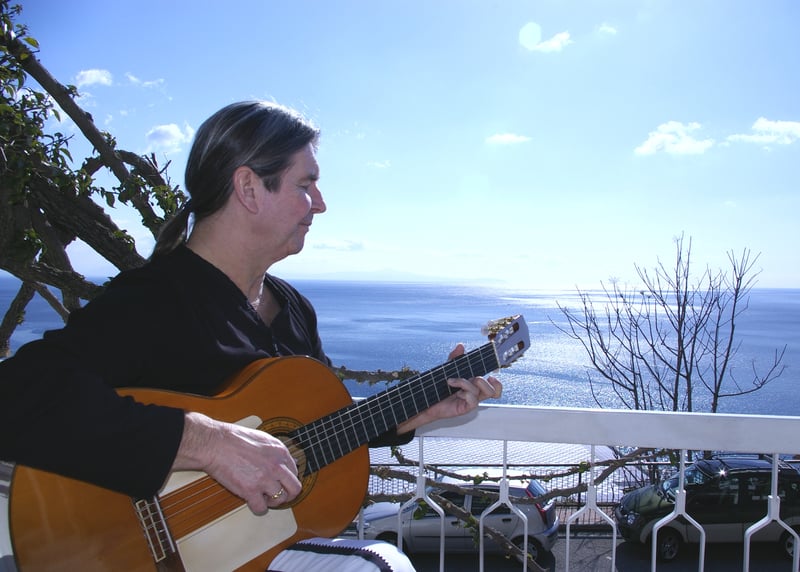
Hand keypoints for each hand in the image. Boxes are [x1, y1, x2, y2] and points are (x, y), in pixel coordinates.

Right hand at [173, 412, 301, 514]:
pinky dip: (257, 508)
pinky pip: (261, 508)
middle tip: (280, 496)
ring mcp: (264, 479)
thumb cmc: (234, 439)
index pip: (295, 472)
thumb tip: (287, 462)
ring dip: (272, 501)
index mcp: (280, 452)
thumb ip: (276, 452)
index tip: (281, 482)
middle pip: (294, 489)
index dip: (287, 479)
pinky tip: (252, 501)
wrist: (215, 444)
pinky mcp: (250, 490)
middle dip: (288, 494)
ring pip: (280, 500)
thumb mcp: (263, 439)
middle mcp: (276, 466)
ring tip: (262, 496)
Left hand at [397, 343, 502, 432]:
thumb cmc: (439, 387)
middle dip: (482, 381)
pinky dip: (465, 393)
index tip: (492, 375)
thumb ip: (454, 358)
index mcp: (475, 385)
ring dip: (467, 383)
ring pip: (482, 393)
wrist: (427, 400)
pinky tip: (455, 393)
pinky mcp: (465, 408)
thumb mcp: (447, 369)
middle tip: (471, 378)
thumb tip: (461, 345)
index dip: (498, 383)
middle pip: (494, 391)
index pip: (495, 387)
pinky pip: (473, 400)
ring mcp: (471, 402)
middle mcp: (475, 394)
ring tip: (453, 382)